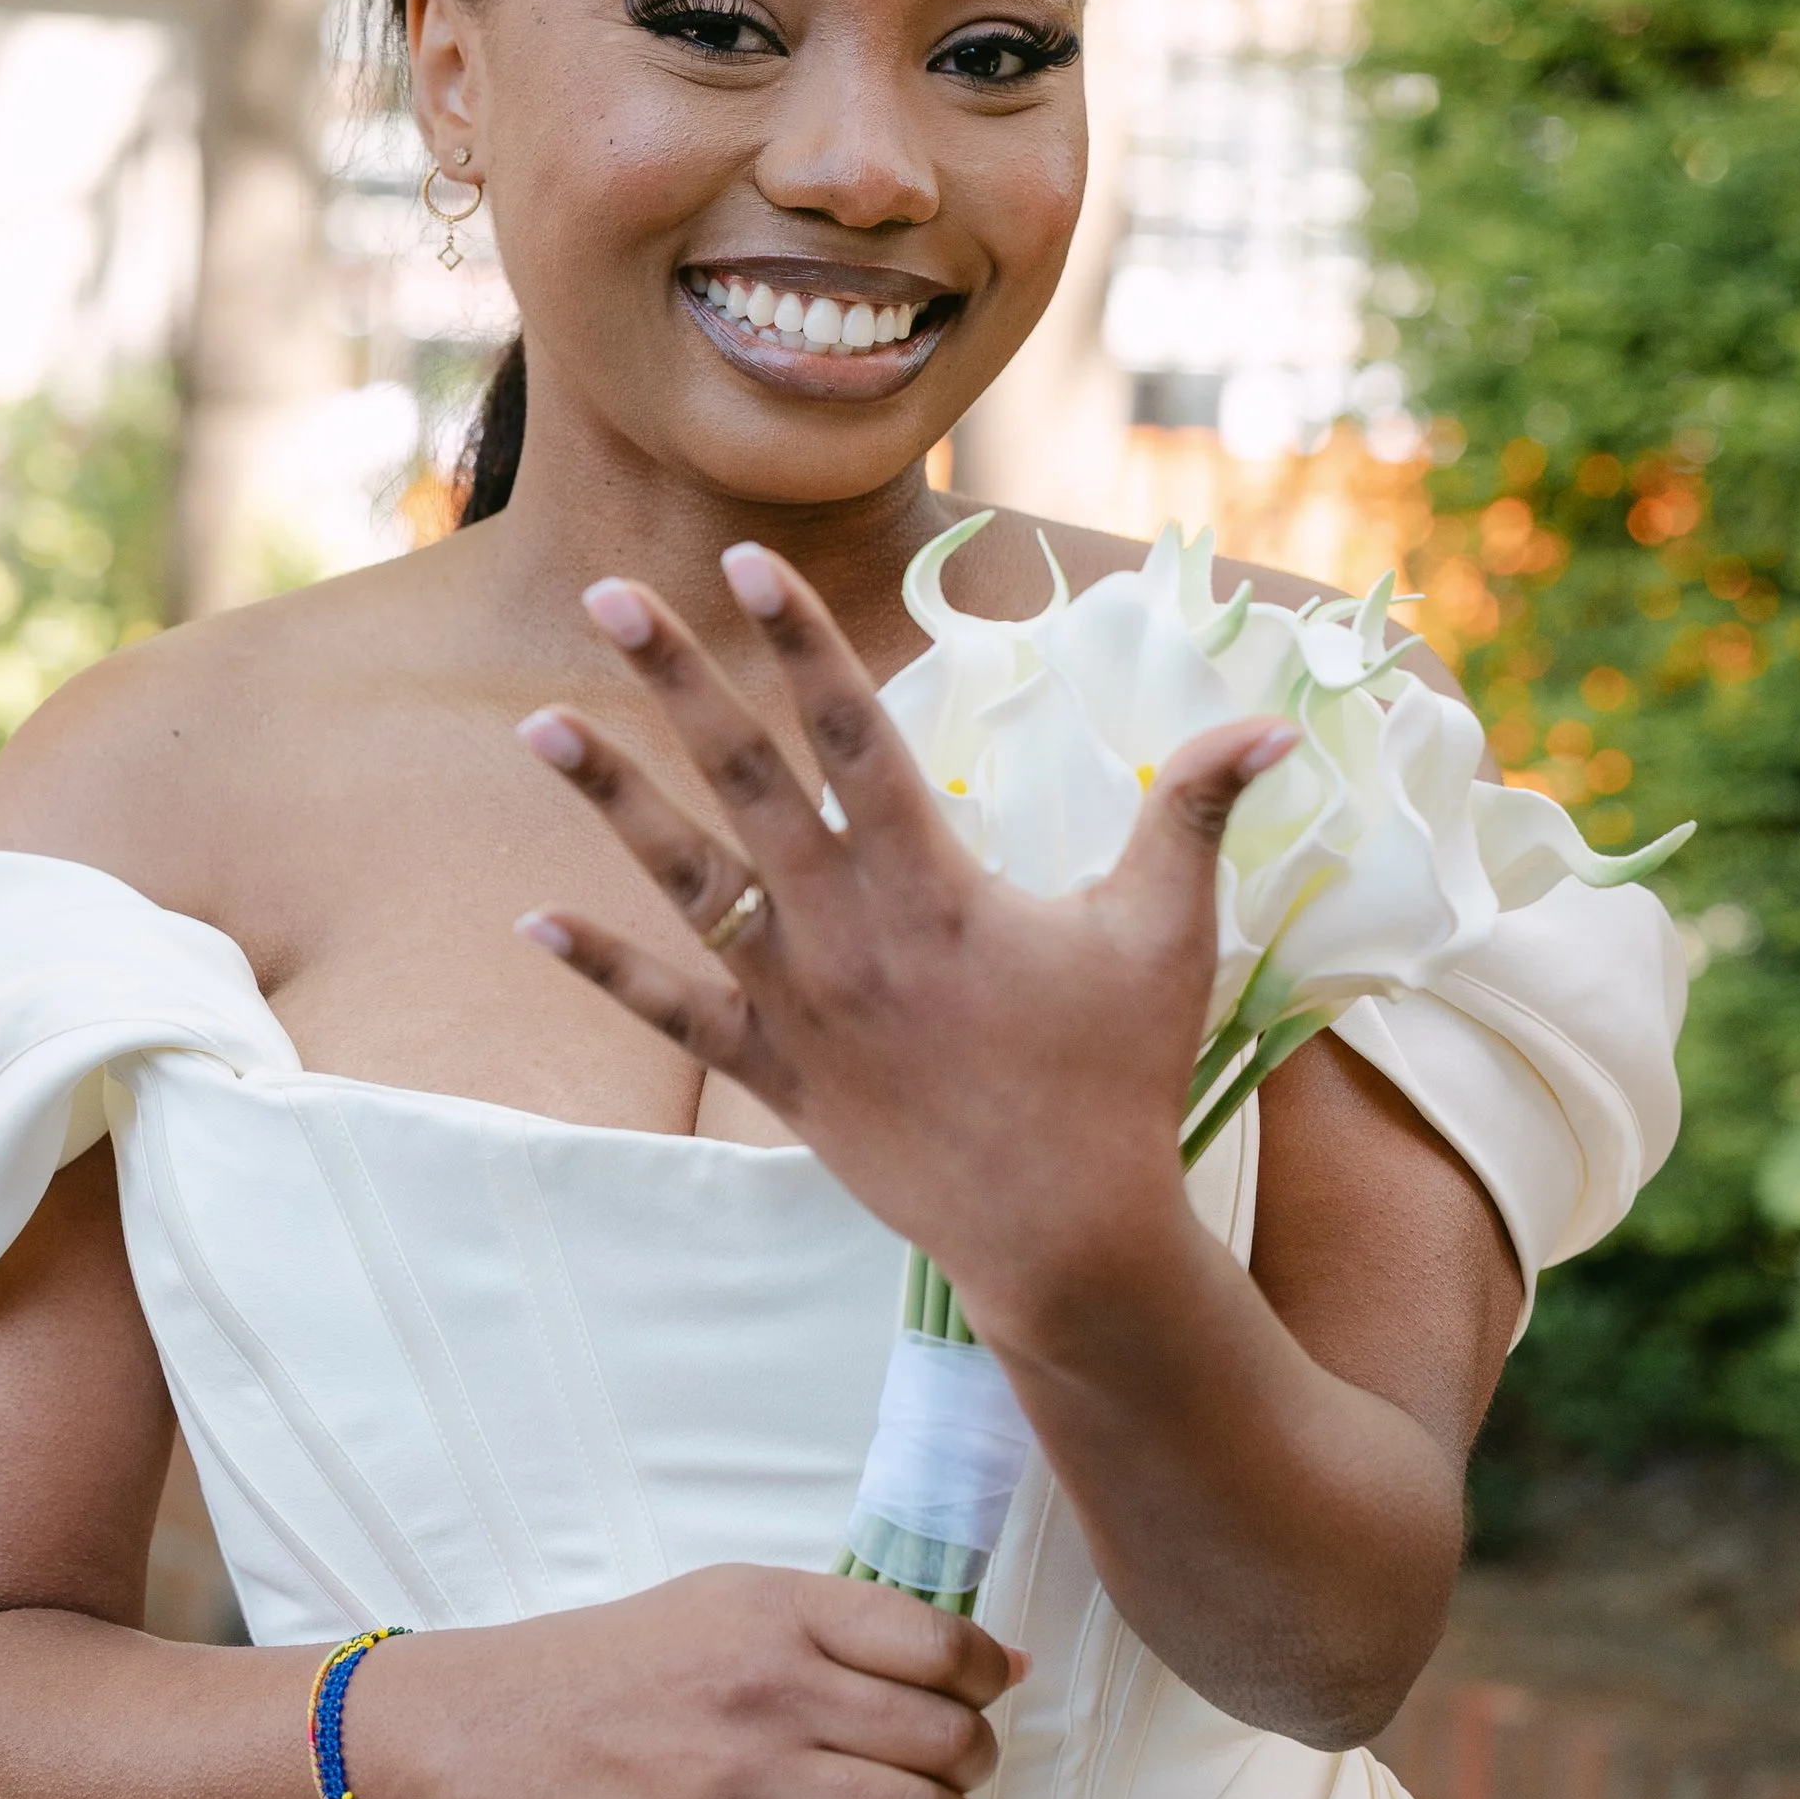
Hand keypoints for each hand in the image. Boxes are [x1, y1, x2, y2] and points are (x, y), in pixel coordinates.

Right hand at [344, 1565, 1017, 1798]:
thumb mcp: (746, 1600)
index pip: (935, 1644)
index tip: (990, 1695)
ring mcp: (745, 1774)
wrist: (526, 1721)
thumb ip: (864, 1625)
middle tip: (967, 1773)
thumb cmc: (648, 1655)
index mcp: (784, 1610)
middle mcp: (772, 1686)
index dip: (987, 1677)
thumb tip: (1010, 1663)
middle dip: (978, 1764)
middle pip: (938, 1737)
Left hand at [511, 543, 1297, 1350]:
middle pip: (745, 779)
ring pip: (686, 881)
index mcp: (933, 883)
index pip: (854, 732)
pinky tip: (533, 920)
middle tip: (607, 596)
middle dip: (676, 681)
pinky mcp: (776, 1073)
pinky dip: (603, 969)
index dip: (799, 640)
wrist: (1064, 1238)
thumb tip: (1266, 721)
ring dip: (611, 800)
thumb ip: (1196, 812)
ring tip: (540, 724)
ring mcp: (800, 1003)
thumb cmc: (1120, 1078)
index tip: (742, 560)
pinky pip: (673, 1013)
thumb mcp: (1168, 934)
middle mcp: (847, 930)